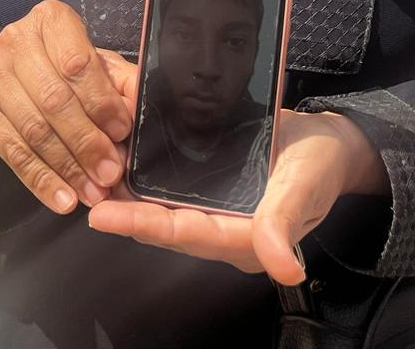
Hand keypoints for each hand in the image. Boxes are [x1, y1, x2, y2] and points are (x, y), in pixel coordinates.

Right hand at [0, 0, 135, 214]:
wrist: (19, 75)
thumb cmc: (69, 69)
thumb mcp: (100, 66)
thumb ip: (121, 84)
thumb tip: (139, 109)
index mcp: (49, 20)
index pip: (76, 63)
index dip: (101, 100)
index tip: (122, 132)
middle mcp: (14, 43)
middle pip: (54, 99)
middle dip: (86, 142)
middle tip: (110, 173)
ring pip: (34, 130)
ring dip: (67, 168)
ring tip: (93, 193)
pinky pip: (13, 154)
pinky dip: (41, 181)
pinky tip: (63, 200)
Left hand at [88, 108, 388, 285]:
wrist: (332, 146)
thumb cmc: (320, 165)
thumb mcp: (305, 186)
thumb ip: (287, 223)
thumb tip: (285, 268)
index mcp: (244, 237)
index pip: (185, 233)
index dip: (143, 225)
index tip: (102, 215)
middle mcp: (223, 227)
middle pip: (164, 224)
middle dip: (123, 212)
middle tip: (82, 193)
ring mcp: (216, 207)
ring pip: (163, 206)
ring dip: (127, 194)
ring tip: (88, 175)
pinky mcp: (212, 186)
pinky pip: (172, 187)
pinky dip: (144, 175)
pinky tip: (120, 156)